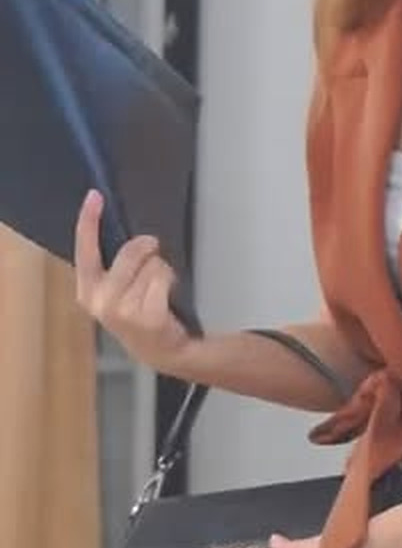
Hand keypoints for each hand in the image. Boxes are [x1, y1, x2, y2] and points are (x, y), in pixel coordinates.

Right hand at [74, 190, 193, 371]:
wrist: (162, 351)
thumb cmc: (139, 313)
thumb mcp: (117, 291)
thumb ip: (114, 265)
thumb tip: (124, 232)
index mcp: (88, 291)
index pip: (85, 250)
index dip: (89, 221)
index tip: (95, 196)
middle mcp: (100, 301)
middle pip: (131, 250)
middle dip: (147, 249)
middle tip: (153, 260)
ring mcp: (122, 311)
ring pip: (152, 264)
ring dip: (162, 271)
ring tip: (158, 291)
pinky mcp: (146, 316)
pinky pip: (164, 277)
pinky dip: (170, 282)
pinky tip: (166, 300)